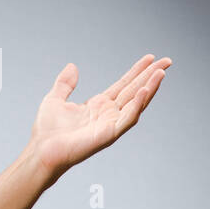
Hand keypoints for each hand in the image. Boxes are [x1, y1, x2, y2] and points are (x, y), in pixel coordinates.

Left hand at [29, 54, 170, 179]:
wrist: (42, 150)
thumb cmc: (47, 131)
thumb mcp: (55, 99)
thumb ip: (65, 83)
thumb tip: (72, 66)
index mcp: (99, 105)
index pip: (123, 85)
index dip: (137, 72)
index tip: (150, 58)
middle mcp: (108, 114)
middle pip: (135, 91)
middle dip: (151, 76)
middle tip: (167, 61)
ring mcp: (111, 124)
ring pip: (136, 103)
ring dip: (150, 88)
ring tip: (160, 73)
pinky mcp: (109, 135)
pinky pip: (128, 118)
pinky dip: (137, 105)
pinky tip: (144, 91)